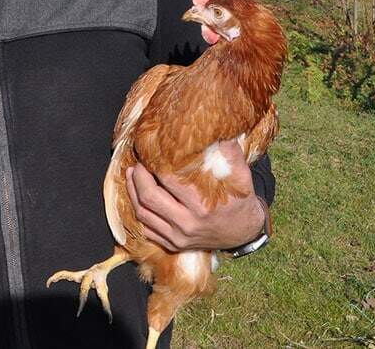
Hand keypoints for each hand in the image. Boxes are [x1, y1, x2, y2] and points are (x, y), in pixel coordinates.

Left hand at [125, 140, 265, 251]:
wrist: (243, 233)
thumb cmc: (240, 200)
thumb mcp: (241, 176)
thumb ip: (229, 153)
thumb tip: (217, 130)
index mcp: (203, 206)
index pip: (168, 181)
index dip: (154, 165)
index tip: (150, 152)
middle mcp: (188, 224)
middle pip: (149, 198)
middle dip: (138, 177)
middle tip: (137, 162)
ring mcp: (179, 237)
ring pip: (143, 214)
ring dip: (132, 192)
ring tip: (131, 174)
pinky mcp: (173, 245)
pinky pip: (146, 229)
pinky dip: (139, 211)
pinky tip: (137, 196)